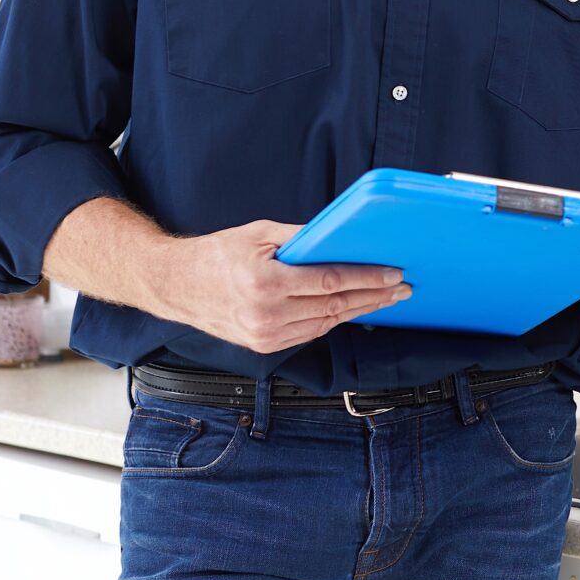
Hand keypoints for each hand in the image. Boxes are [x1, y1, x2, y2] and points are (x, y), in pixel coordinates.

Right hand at [147, 218, 410, 354]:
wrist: (176, 286)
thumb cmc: (216, 254)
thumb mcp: (260, 233)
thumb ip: (302, 237)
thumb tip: (341, 238)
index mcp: (265, 283)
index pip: (330, 281)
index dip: (367, 278)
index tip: (394, 273)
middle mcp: (266, 314)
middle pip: (335, 306)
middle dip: (374, 297)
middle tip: (402, 288)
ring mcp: (265, 335)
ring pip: (326, 323)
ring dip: (360, 311)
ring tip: (386, 299)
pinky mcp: (264, 346)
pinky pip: (310, 333)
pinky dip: (334, 320)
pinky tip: (353, 309)